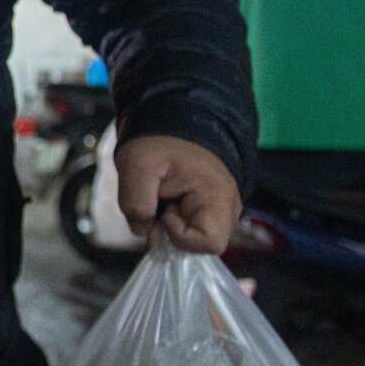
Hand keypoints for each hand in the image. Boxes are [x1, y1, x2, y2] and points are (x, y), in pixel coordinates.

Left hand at [115, 134, 241, 253]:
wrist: (169, 120)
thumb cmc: (156, 142)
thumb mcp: (136, 167)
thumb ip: (136, 205)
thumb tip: (143, 232)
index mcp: (218, 196)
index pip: (210, 244)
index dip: (180, 236)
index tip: (165, 211)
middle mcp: (228, 207)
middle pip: (200, 245)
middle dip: (173, 231)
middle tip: (161, 202)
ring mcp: (221, 209)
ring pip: (193, 237)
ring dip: (170, 224)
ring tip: (164, 196)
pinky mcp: (209, 209)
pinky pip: (191, 228)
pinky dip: (172, 219)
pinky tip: (166, 199)